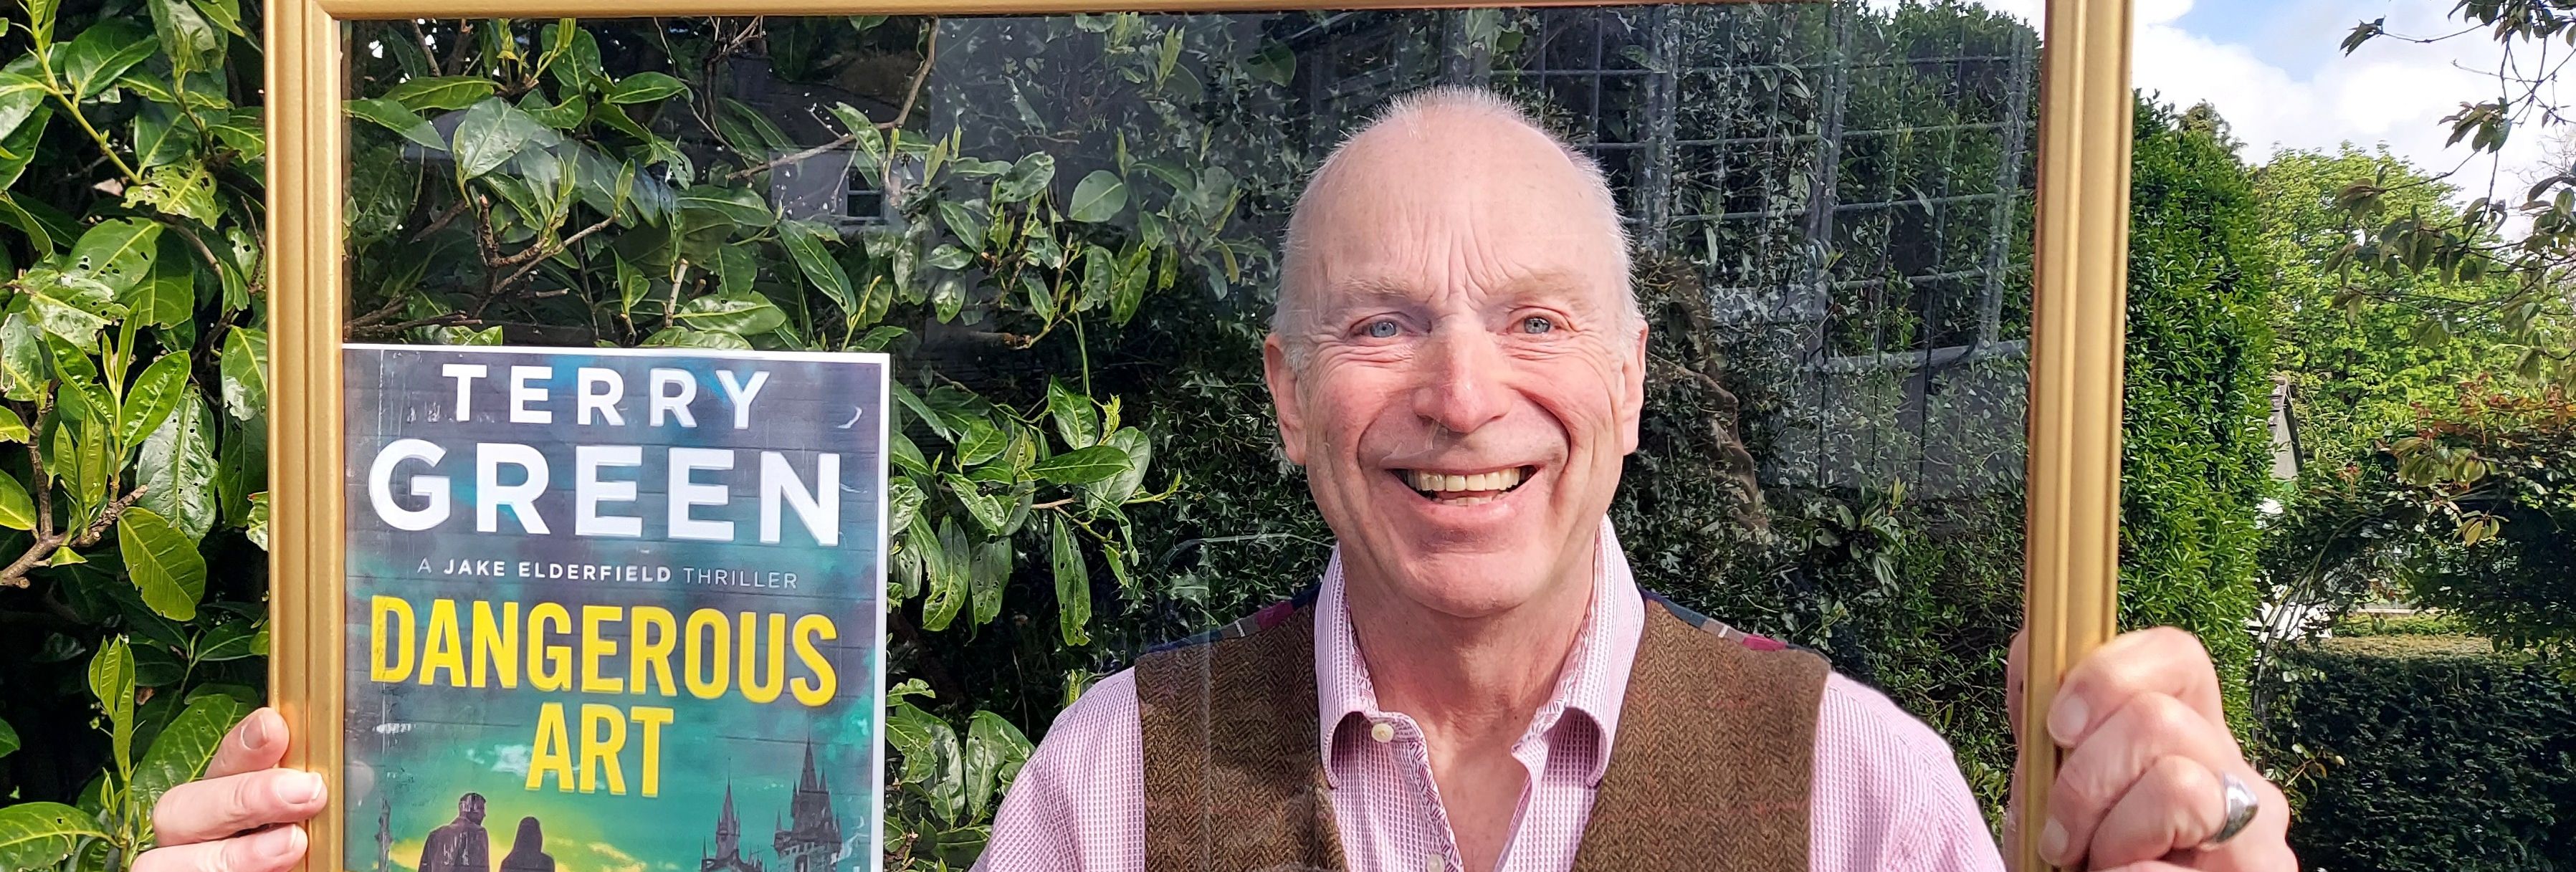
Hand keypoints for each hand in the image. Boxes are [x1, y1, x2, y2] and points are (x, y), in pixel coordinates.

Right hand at [133, 707, 327, 871]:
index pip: (219, 765)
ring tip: (292, 846)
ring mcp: (175, 870)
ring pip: (165, 863)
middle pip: (180, 808)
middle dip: (240, 796)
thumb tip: (356, 778)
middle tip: (306, 791)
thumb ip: (313, 807)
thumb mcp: (308, 830)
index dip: (242, 746)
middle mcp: (186, 841)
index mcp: (219, 809)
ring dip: (230, 853)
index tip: (275, 728)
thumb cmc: (291, 858)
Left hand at [2005, 628, 2295, 870]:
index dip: (2108, 675)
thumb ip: (2047, 729)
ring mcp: (2258, 838)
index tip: (2054, 728)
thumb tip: (2029, 648)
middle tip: (2063, 837)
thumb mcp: (2054, 792)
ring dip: (2109, 836)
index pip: (2177, 656)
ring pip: (2181, 786)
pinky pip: (2163, 869)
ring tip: (2098, 868)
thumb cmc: (2082, 868)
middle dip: (2084, 780)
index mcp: (2189, 738)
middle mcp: (2238, 777)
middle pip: (2161, 720)